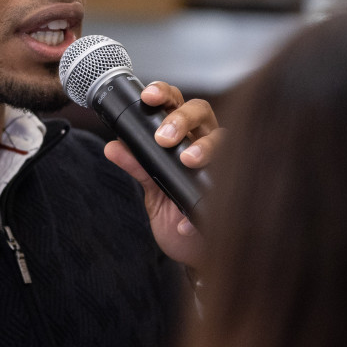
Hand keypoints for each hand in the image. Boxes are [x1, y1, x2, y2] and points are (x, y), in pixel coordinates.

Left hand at [103, 82, 221, 269]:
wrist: (193, 252)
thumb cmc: (175, 214)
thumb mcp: (152, 191)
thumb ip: (136, 167)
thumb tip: (112, 147)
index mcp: (185, 136)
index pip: (176, 103)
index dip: (165, 94)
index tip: (148, 97)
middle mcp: (206, 143)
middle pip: (201, 111)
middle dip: (181, 118)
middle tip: (163, 137)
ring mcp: (223, 165)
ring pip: (223, 139)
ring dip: (204, 147)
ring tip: (187, 160)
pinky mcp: (233, 190)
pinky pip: (228, 185)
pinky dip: (209, 200)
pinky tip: (186, 220)